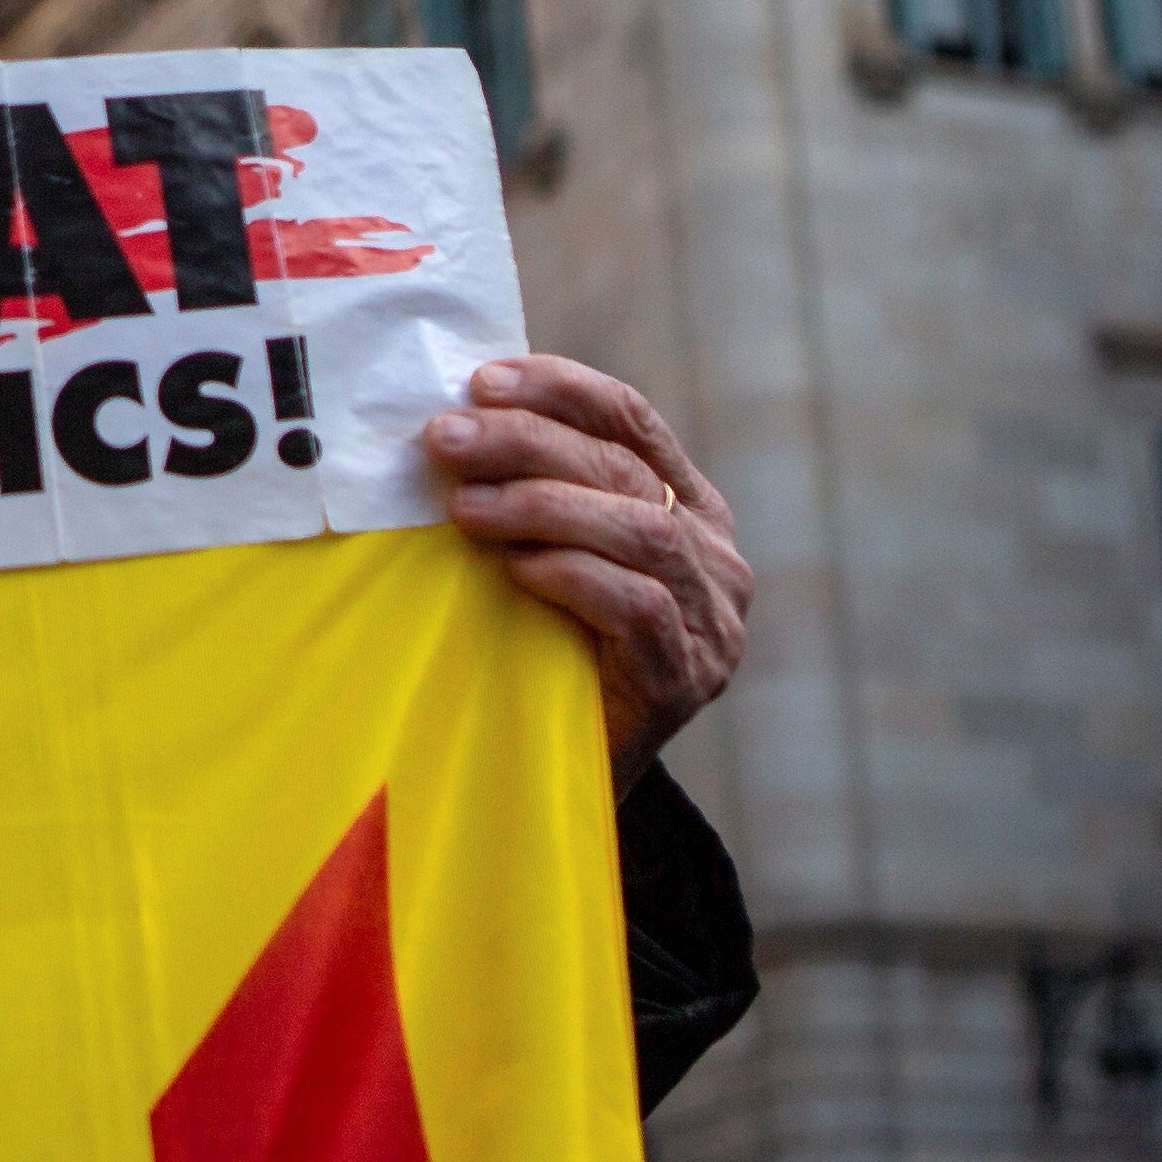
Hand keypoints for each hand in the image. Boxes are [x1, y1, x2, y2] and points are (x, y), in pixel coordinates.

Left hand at [421, 356, 753, 784]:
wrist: (571, 781)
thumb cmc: (547, 651)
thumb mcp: (549, 555)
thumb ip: (536, 494)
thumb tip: (455, 421)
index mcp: (687, 504)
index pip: (632, 419)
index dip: (560, 389)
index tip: (483, 380)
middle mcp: (715, 552)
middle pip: (624, 469)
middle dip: (528, 442)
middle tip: (446, 438)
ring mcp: (713, 617)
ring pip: (639, 530)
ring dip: (541, 506)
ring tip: (465, 507)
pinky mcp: (690, 675)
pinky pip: (639, 606)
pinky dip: (572, 576)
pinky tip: (517, 571)